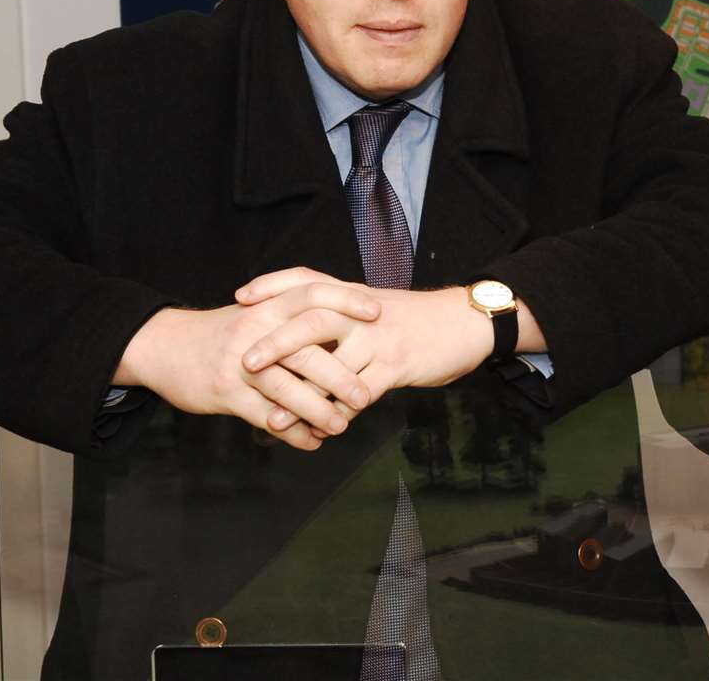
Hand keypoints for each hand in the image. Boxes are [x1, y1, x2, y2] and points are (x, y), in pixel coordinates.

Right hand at [114, 282, 379, 450]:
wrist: (164, 346)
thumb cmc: (224, 331)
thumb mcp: (257, 311)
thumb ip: (295, 315)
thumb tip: (348, 320)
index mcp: (268, 305)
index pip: (313, 293)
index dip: (346, 300)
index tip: (377, 312)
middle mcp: (255, 330)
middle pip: (306, 352)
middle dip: (340, 377)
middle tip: (366, 395)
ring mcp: (239, 363)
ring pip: (286, 390)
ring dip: (318, 412)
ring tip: (341, 426)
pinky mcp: (224, 392)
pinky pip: (265, 416)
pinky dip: (291, 432)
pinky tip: (311, 442)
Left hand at [236, 267, 496, 428]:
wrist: (466, 323)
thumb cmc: (418, 318)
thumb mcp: (378, 305)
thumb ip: (344, 311)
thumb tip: (305, 325)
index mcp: (354, 295)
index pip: (307, 279)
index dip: (273, 285)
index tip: (241, 296)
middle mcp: (363, 313)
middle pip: (311, 321)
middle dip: (275, 343)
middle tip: (246, 364)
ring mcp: (379, 339)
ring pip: (332, 367)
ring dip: (300, 396)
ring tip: (274, 418)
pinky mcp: (397, 365)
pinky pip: (360, 393)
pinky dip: (338, 414)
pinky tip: (323, 428)